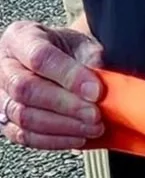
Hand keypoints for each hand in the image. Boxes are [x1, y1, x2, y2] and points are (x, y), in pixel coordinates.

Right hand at [0, 22, 104, 150]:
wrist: (57, 59)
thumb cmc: (68, 49)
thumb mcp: (82, 42)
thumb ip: (91, 58)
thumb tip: (102, 83)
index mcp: (21, 37)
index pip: (40, 57)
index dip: (69, 76)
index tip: (96, 91)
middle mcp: (3, 66)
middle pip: (26, 89)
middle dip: (66, 105)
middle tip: (95, 114)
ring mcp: (0, 94)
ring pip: (23, 115)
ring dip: (62, 126)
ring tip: (92, 127)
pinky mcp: (4, 119)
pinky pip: (23, 136)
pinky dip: (53, 140)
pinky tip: (77, 137)